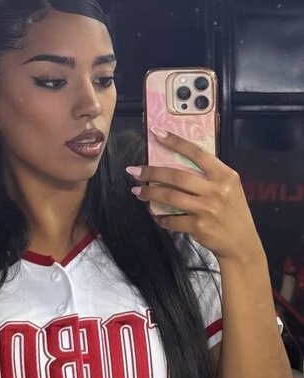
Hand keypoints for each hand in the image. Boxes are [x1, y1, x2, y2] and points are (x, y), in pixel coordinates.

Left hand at [126, 127, 263, 264]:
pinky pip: (172, 220)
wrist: (242, 243)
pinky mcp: (199, 227)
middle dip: (152, 172)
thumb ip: (210, 176)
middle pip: (177, 175)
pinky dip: (160, 217)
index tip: (158, 134)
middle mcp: (216, 190)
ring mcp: (207, 209)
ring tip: (137, 192)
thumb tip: (179, 165)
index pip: (197, 153)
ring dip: (149, 193)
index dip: (176, 142)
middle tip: (134, 171)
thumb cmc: (233, 213)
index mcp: (225, 175)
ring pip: (170, 196)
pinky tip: (155, 215)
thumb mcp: (229, 188)